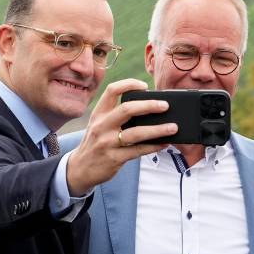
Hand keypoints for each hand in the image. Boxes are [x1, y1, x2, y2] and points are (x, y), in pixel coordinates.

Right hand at [67, 79, 176, 195]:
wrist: (80, 169)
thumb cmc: (95, 143)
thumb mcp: (99, 125)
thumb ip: (116, 115)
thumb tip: (148, 108)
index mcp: (99, 114)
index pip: (112, 90)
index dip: (129, 84)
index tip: (145, 86)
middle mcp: (102, 126)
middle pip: (126, 109)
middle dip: (149, 106)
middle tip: (165, 106)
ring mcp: (107, 143)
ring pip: (136, 133)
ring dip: (157, 129)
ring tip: (173, 127)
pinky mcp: (114, 158)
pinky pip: (138, 151)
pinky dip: (153, 146)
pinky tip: (164, 143)